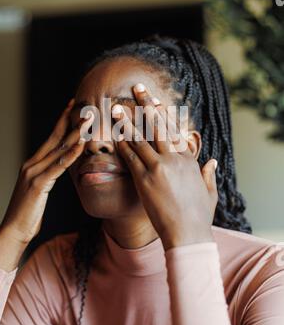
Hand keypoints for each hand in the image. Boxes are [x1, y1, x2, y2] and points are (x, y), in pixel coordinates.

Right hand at [0, 99, 93, 269]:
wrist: (13, 231)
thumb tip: (61, 167)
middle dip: (71, 122)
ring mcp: (33, 173)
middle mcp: (32, 164)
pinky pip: (57, 167)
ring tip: (88, 122)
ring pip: (58, 149)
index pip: (51, 138)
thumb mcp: (40, 190)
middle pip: (55, 138)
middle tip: (86, 109)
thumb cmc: (28, 213)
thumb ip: (49, 175)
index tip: (74, 108)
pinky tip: (80, 147)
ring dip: (75, 135)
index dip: (63, 121)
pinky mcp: (37, 184)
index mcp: (33, 164)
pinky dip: (70, 155)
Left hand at [112, 84, 217, 250]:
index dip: (164, 114)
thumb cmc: (199, 216)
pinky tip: (112, 133)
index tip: (158, 102)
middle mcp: (173, 159)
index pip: (174, 130)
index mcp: (188, 160)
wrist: (188, 234)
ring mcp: (158, 168)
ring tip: (115, 107)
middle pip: (157, 126)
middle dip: (146, 105)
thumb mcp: (210, 192)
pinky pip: (129, 157)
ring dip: (126, 121)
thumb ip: (209, 174)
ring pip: (140, 138)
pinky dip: (121, 143)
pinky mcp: (144, 179)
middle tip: (137, 89)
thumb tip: (211, 162)